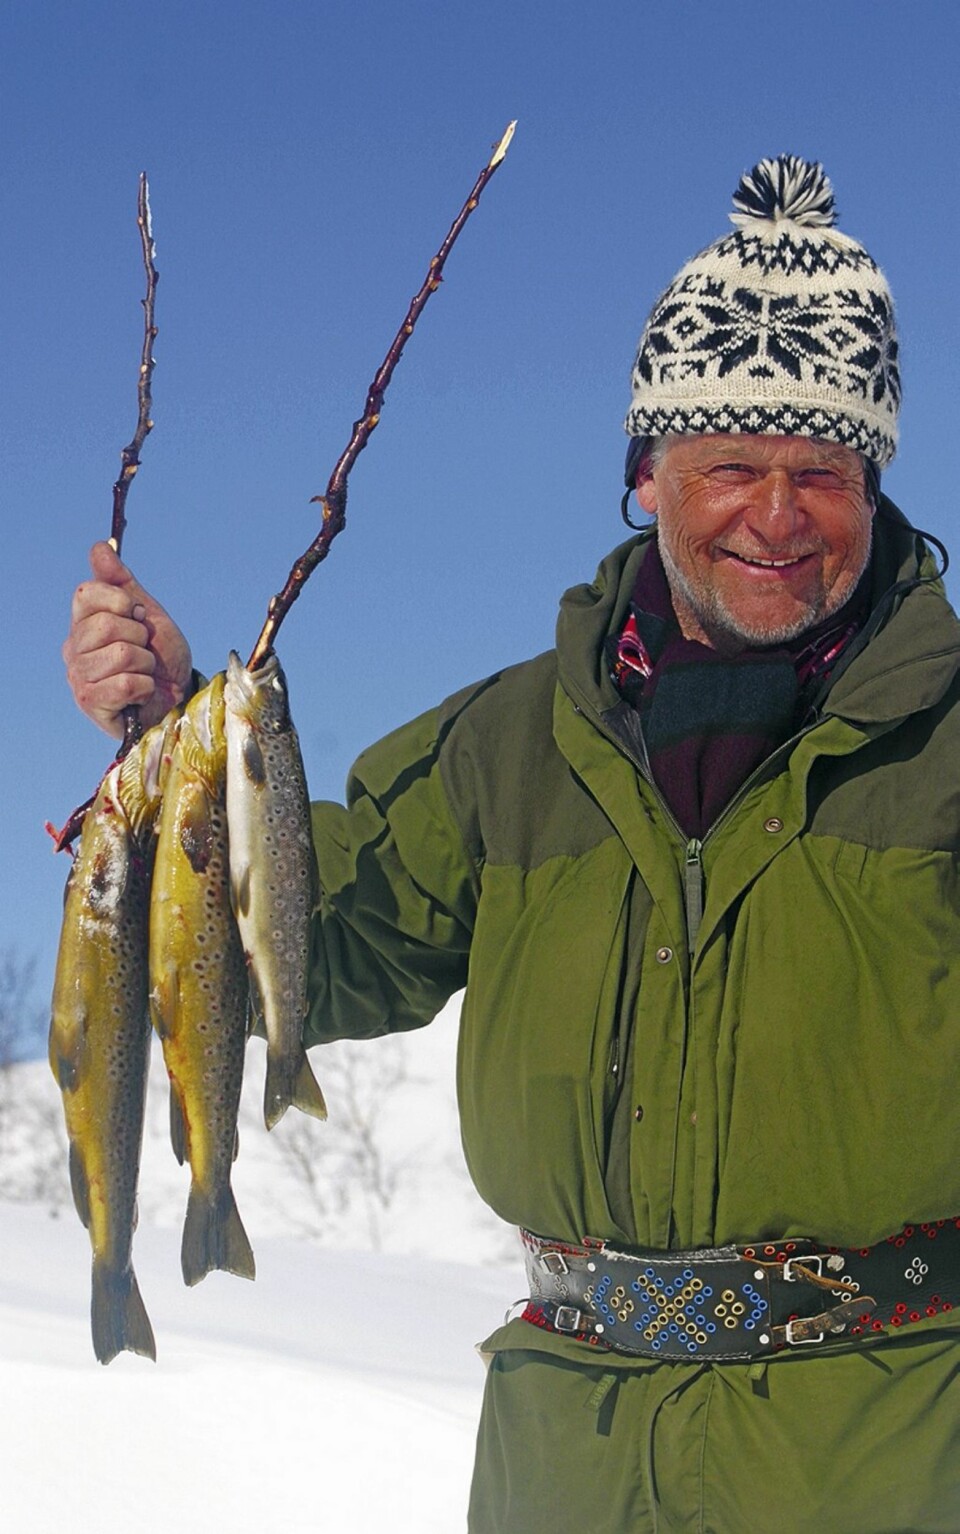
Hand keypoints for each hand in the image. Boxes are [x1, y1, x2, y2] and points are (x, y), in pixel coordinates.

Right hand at [63, 541, 193, 737]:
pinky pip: (127, 683)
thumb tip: (99, 547)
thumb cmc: (161, 656)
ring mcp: (78, 676)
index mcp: (82, 622)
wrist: (177, 696)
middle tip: (144, 650)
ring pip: (121, 654)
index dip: (122, 601)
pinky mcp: (91, 703)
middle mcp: (73, 648)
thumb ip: (122, 582)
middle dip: (140, 637)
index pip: (87, 593)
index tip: (138, 615)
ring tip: (143, 672)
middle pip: (107, 624)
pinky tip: (140, 693)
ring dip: (145, 664)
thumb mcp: (148, 613)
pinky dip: (145, 686)